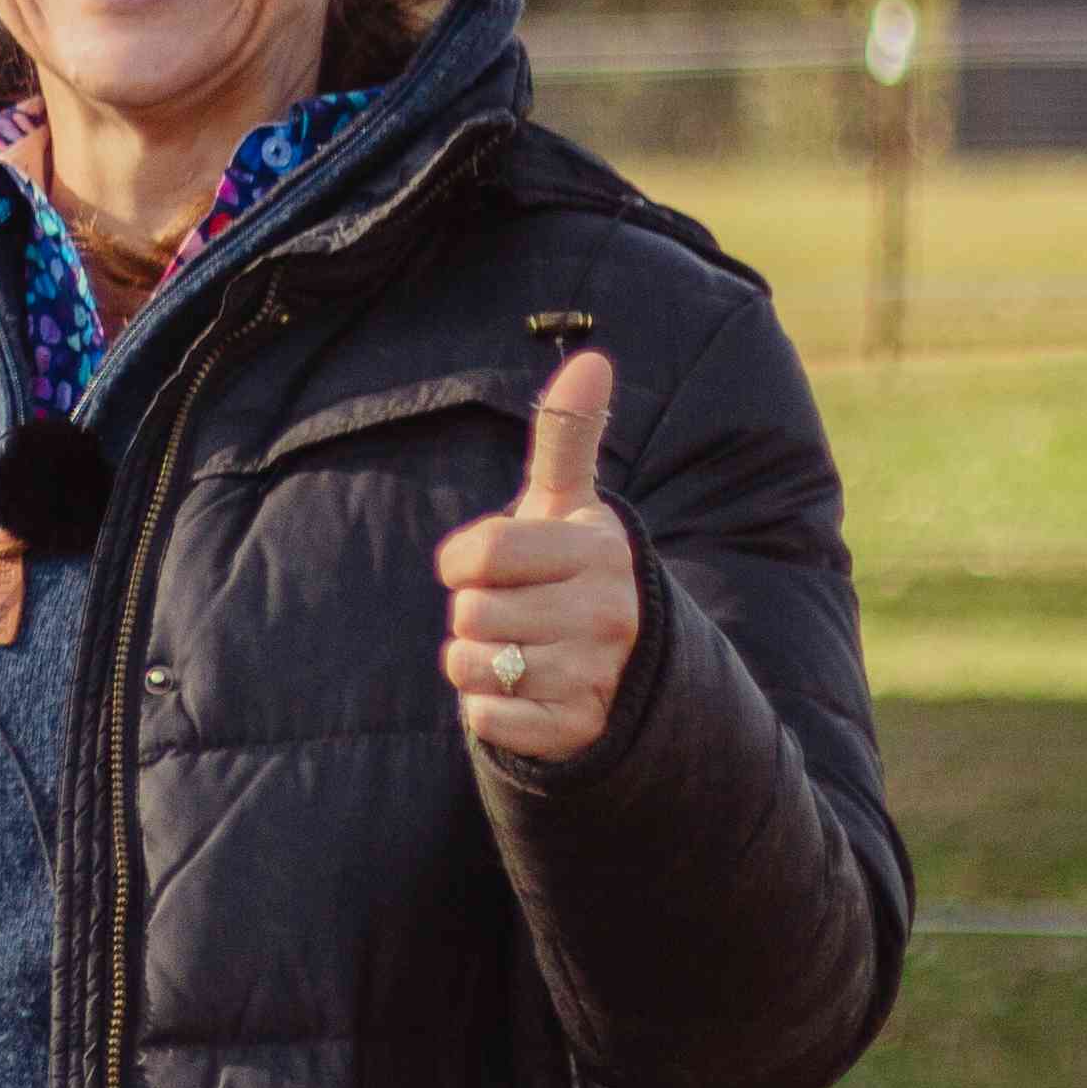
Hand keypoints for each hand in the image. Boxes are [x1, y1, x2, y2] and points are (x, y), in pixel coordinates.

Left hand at [438, 346, 637, 760]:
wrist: (623, 666)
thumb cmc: (570, 570)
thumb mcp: (569, 506)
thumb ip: (567, 438)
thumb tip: (591, 358)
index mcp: (598, 554)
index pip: (478, 555)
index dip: (463, 562)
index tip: (488, 566)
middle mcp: (606, 615)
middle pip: (469, 611)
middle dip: (475, 612)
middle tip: (517, 612)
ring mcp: (594, 676)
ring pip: (470, 663)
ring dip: (476, 659)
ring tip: (520, 648)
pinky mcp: (573, 729)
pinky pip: (483, 717)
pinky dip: (486, 706)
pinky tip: (524, 691)